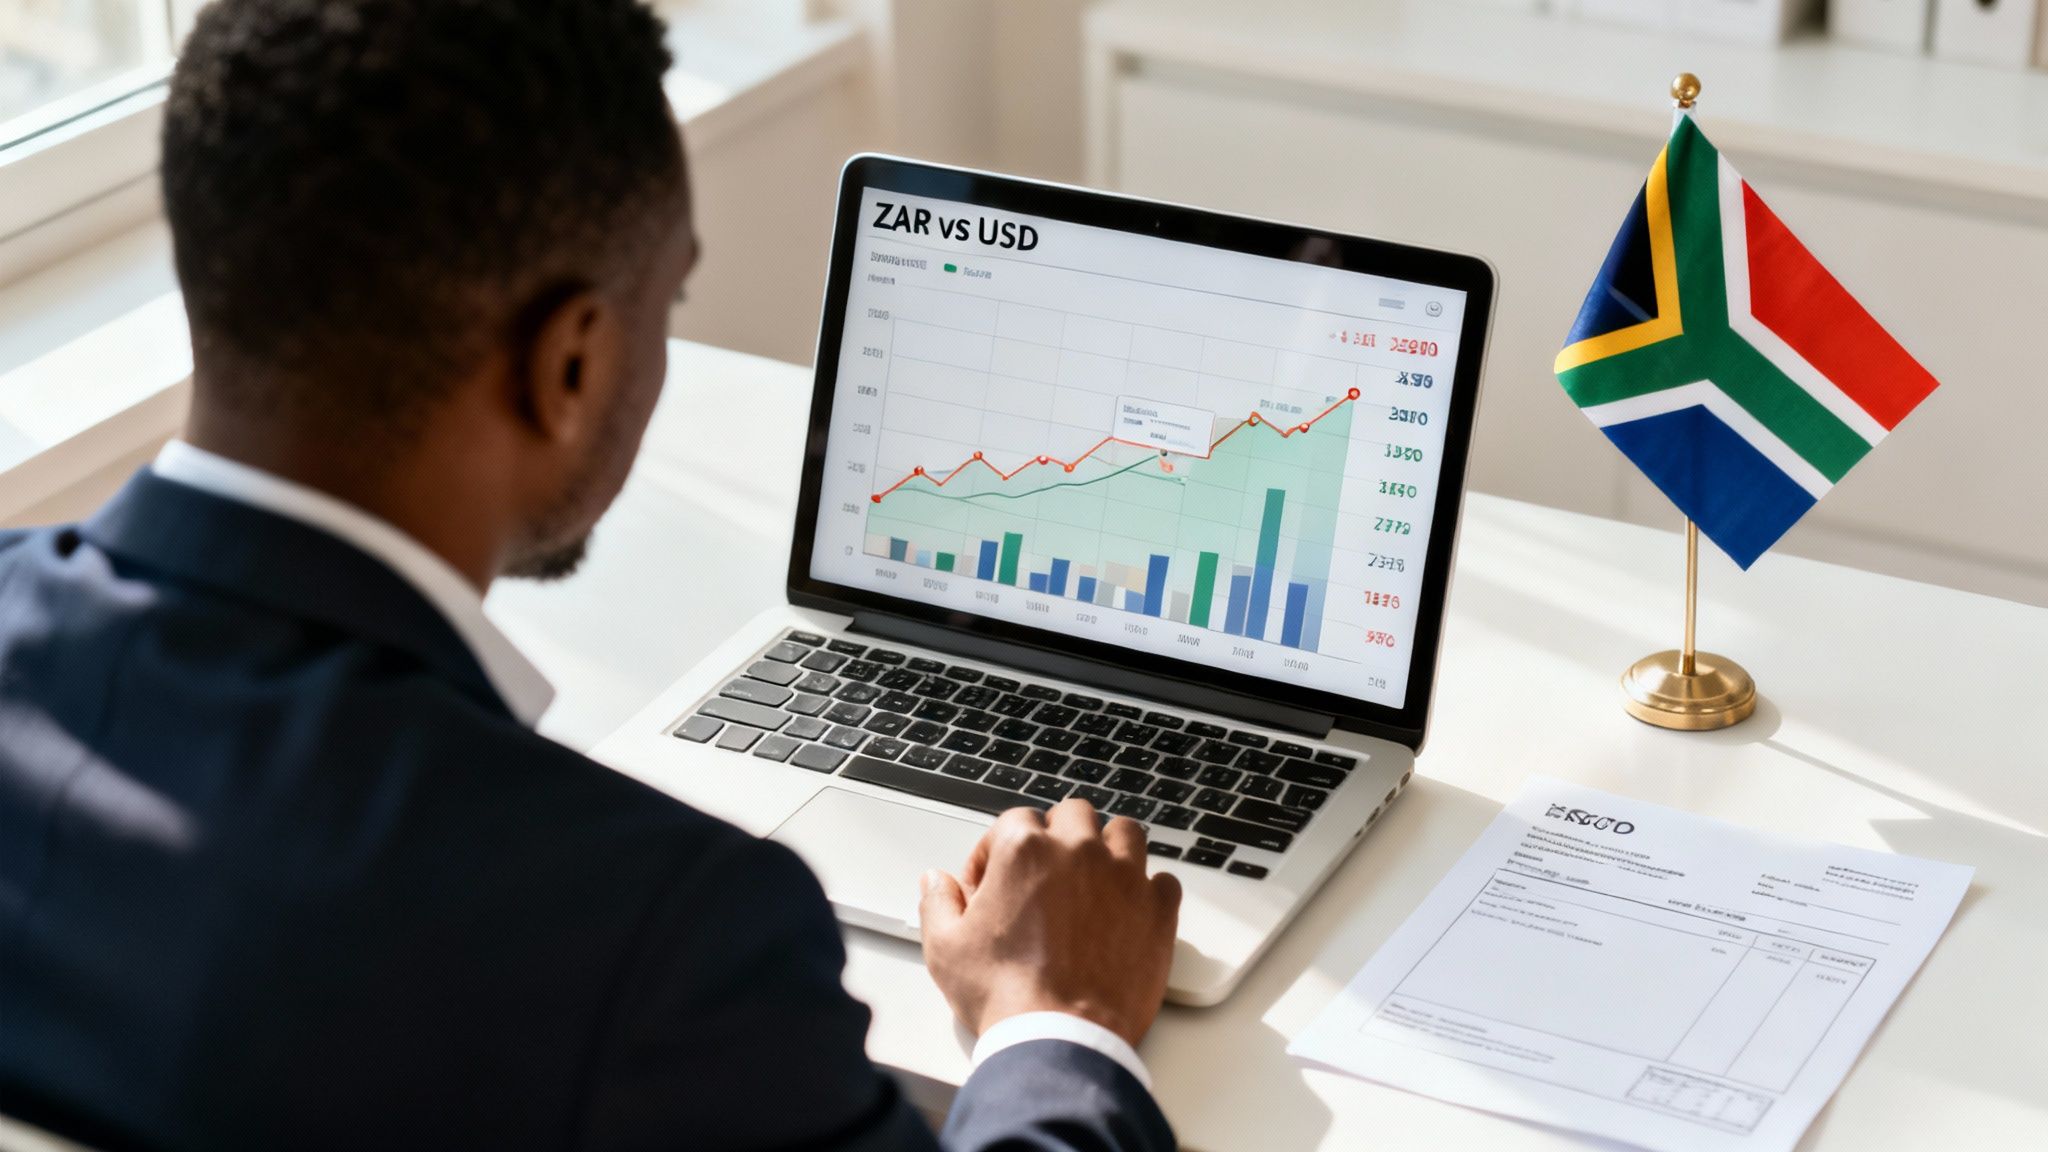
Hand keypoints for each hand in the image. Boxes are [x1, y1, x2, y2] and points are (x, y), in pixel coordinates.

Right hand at [918, 799, 1182, 1048]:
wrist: (1060, 1040)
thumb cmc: (1006, 996)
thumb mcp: (946, 948)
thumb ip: (938, 902)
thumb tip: (936, 882)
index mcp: (1025, 850)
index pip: (1015, 820)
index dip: (998, 852)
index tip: (995, 883)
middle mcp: (1079, 851)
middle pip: (1074, 814)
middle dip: (1057, 837)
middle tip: (1045, 875)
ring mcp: (1124, 878)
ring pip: (1125, 833)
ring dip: (1108, 849)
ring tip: (1092, 881)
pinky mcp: (1158, 910)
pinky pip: (1163, 880)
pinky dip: (1147, 891)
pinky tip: (1128, 913)